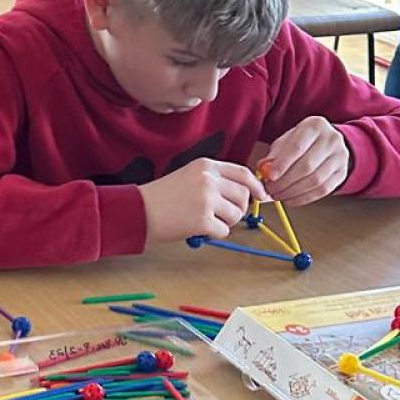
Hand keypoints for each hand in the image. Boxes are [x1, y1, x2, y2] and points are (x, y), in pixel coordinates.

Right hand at [139, 157, 263, 243]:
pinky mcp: (202, 220)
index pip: (242, 172)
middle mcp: (208, 180)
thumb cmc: (162, 197)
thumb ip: (214, 180)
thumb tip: (246, 193)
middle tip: (225, 215)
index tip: (261, 195)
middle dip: (239, 208)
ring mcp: (206, 200)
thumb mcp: (189, 176)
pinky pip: (224, 231)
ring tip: (206, 221)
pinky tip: (198, 229)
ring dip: (226, 222)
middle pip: (243, 195)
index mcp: (206, 165)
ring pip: (236, 214)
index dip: (255, 185)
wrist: (139, 211)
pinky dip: (214, 234)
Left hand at [259, 117, 350, 206]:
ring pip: (315, 181)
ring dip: (293, 192)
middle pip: (307, 166)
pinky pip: (323, 190)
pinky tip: (291, 200)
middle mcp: (331, 140)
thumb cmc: (302, 142)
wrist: (327, 143)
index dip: (282, 164)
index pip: (297, 148)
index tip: (269, 177)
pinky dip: (304, 198)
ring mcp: (340, 157)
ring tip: (278, 195)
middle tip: (270, 190)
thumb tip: (262, 169)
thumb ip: (274, 154)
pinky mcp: (342, 173)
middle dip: (285, 182)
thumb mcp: (287, 141)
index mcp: (315, 126)